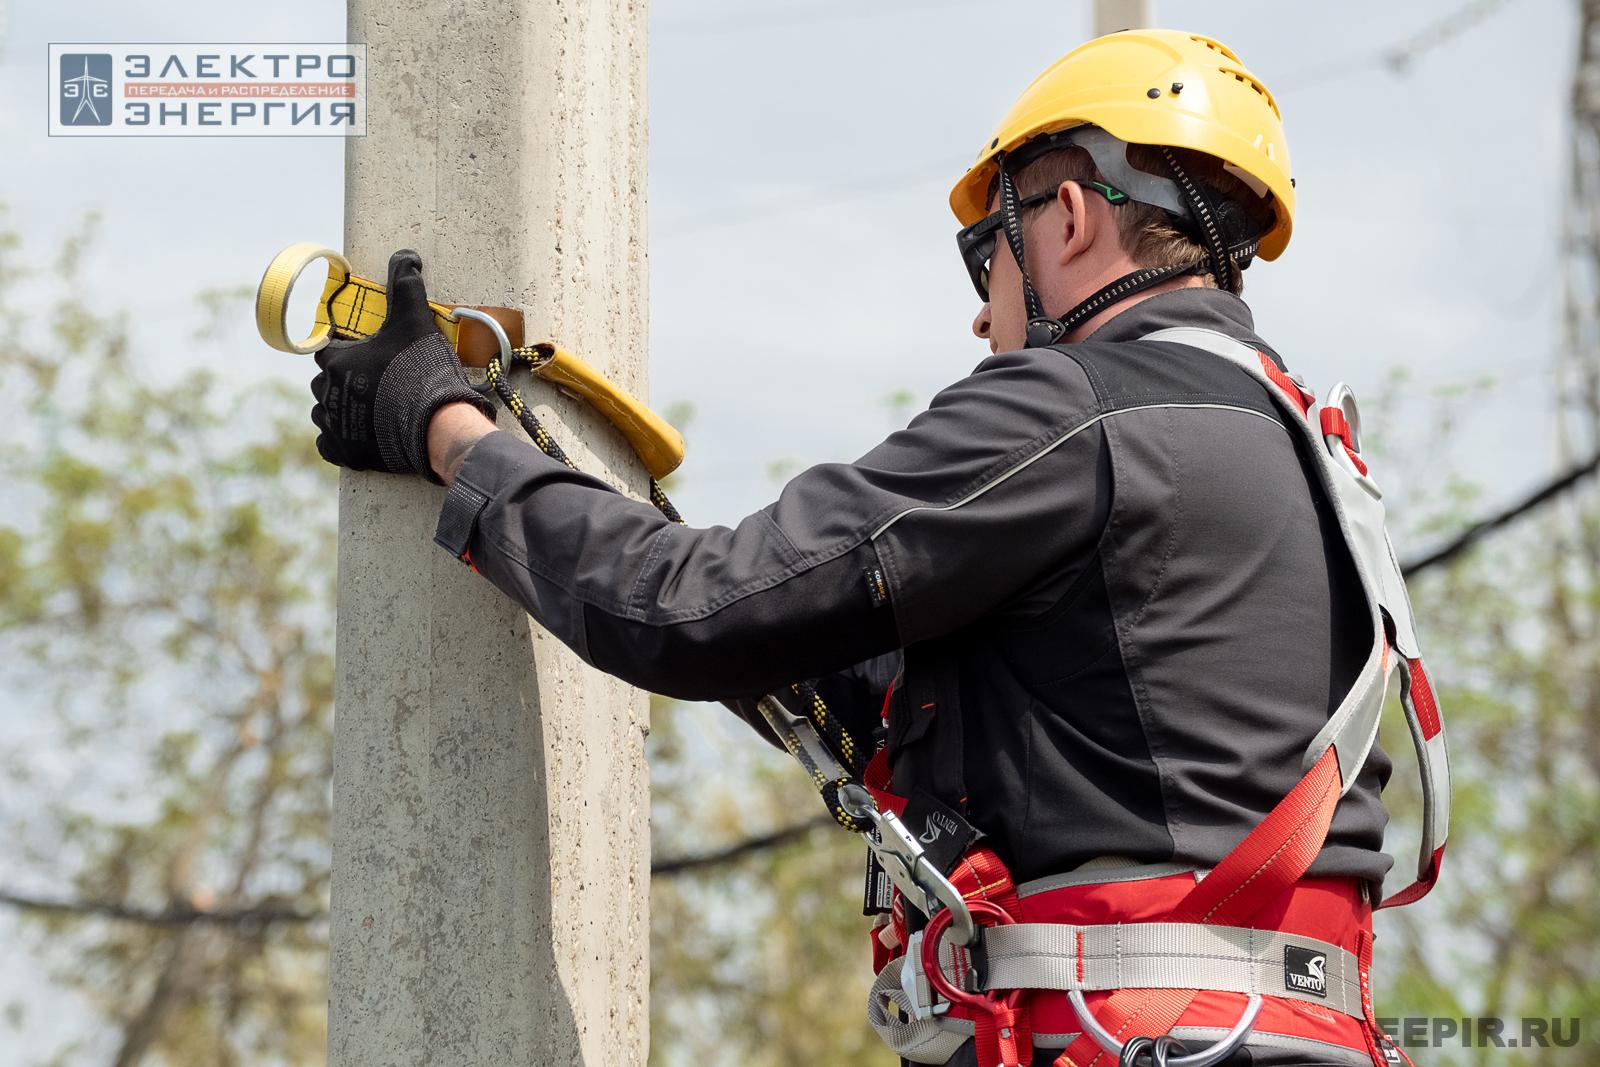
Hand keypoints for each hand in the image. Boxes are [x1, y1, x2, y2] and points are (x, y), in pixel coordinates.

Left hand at [309, 249, 494, 481]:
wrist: (435, 424)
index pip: (328, 349)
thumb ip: (406, 286)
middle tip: (376, 382)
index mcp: (334, 361)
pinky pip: (330, 444)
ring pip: (325, 412)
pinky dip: (341, 439)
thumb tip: (406, 255)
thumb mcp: (415, 320)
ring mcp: (333, 425)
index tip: (369, 353)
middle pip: (325, 381)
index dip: (348, 349)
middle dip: (344, 380)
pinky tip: (361, 433)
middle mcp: (325, 392)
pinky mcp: (344, 453)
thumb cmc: (420, 369)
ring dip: (341, 408)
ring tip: (371, 408)